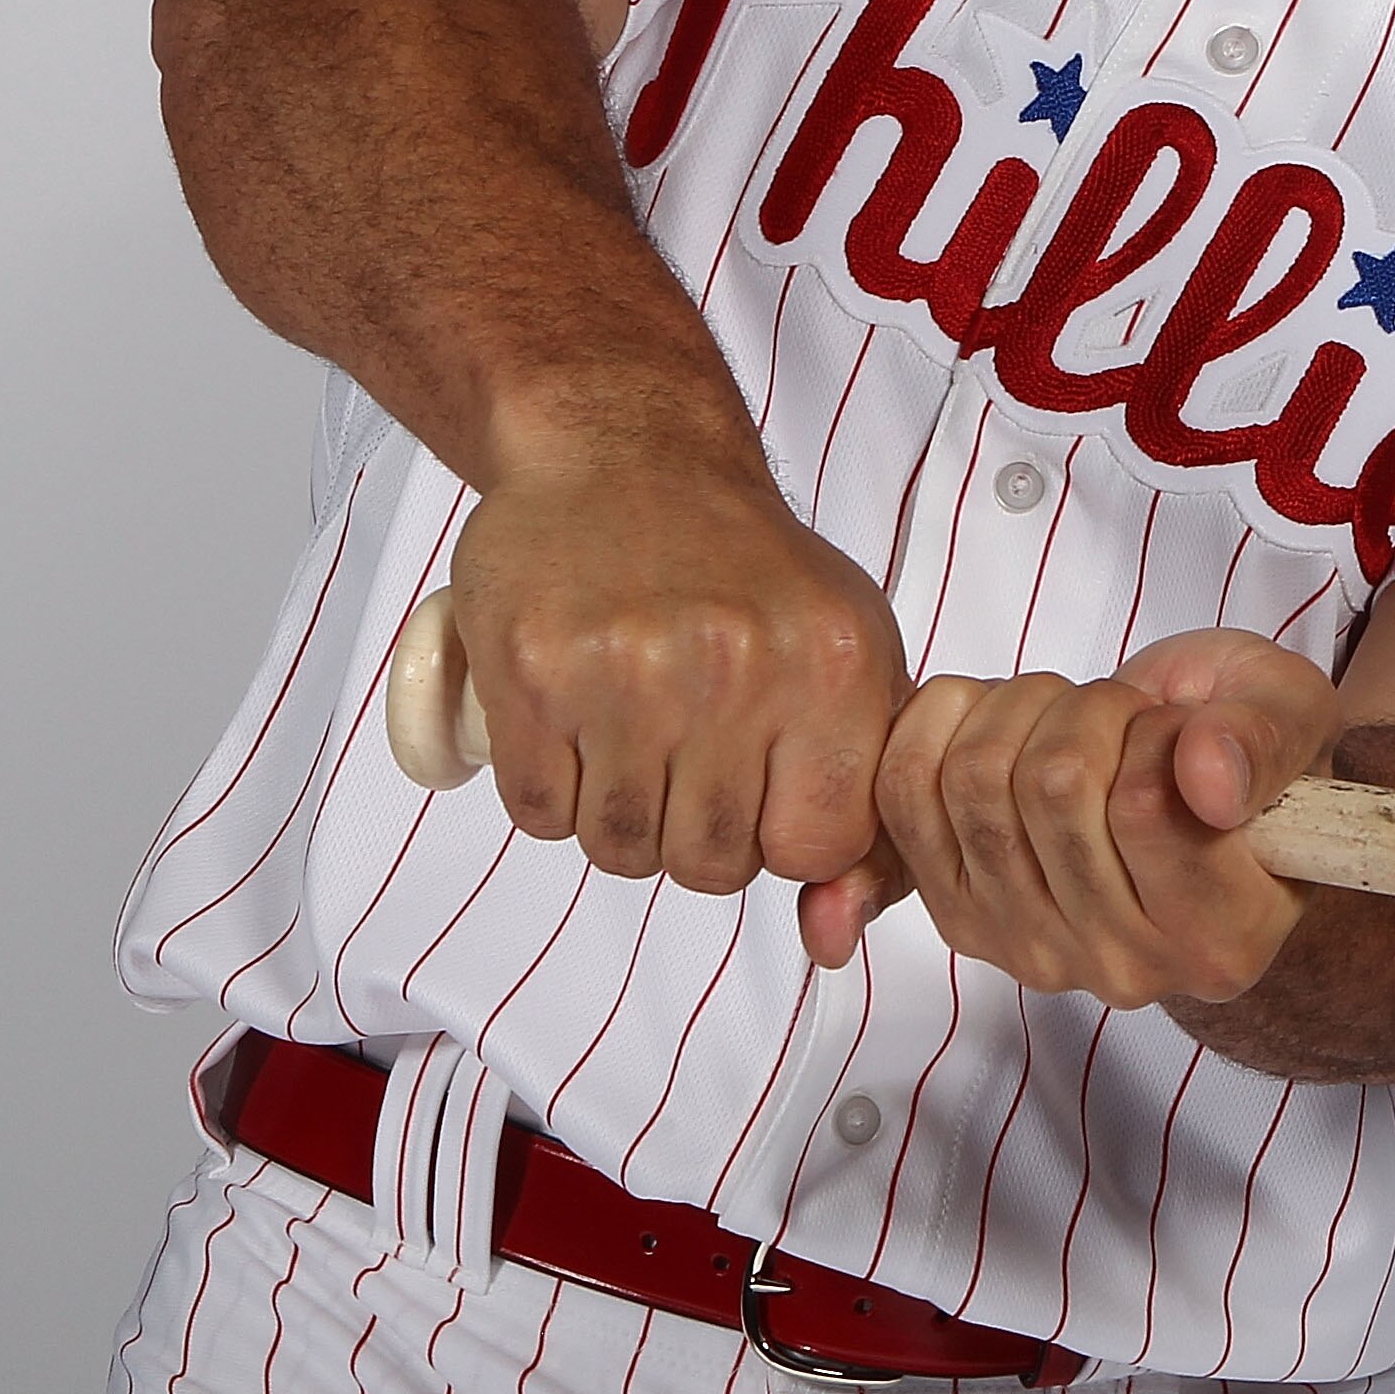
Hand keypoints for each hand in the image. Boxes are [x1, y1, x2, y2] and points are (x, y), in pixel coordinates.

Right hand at [440, 418, 905, 909]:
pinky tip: (574, 726)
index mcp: (833, 667)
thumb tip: (834, 939)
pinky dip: (552, 792)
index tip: (763, 790)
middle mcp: (736, 668)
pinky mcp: (531, 671)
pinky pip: (540, 813)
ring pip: (620, 850)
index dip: (782, 838)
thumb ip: (863, 797)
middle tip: (685, 755)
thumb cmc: (744, 570)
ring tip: (630, 736)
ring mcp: (628, 670)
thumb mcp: (847, 657)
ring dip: (620, 817)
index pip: (817, 849)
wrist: (625, 455)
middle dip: (695, 832)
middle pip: (711, 866)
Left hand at [826, 629, 1339, 996]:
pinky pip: (905, 793)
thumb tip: (1207, 778)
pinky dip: (945, 723)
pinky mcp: (959, 919)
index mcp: (1225, 936)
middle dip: (1090, 707)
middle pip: (1053, 785)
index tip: (1183, 730)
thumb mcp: (1293, 717)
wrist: (1185, 796)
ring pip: (976, 780)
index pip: (1145, 805)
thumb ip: (1265, 741)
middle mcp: (1125, 967)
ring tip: (1074, 721)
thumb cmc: (1241, 753)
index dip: (1156, 729)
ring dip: (1022, 710)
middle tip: (1127, 714)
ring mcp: (1032, 950)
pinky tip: (1001, 721)